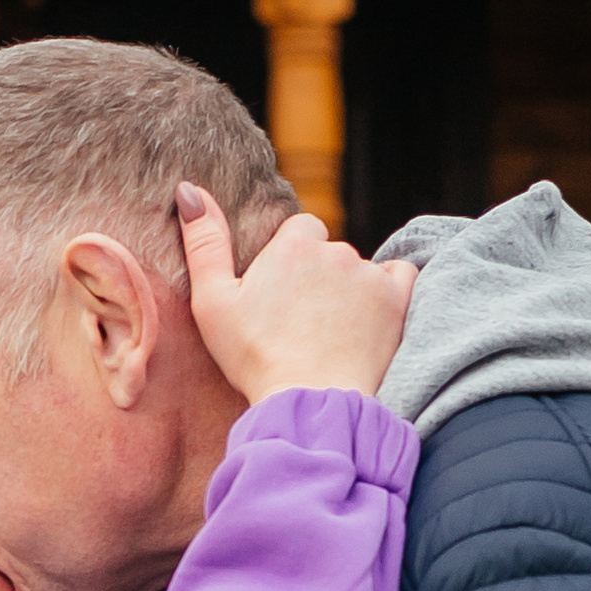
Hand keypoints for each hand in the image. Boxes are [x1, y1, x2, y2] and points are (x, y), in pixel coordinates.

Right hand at [178, 185, 415, 403]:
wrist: (309, 400)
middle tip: (302, 319)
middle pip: (330, 250)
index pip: (300, 230)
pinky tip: (371, 315)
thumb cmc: (254, 356)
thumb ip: (204, 242)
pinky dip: (388, 289)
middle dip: (319, 275)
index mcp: (293, 244)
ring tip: (332, 330)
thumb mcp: (212, 302)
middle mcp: (336, 250)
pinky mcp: (397, 300)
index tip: (280, 294)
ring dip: (349, 287)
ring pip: (359, 268)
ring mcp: (370, 274)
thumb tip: (189, 190)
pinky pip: (401, 275)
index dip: (290, 259)